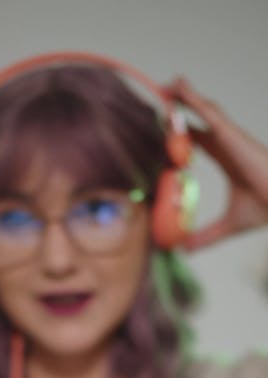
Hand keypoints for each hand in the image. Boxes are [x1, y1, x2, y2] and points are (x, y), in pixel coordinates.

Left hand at [167, 77, 267, 250]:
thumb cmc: (267, 209)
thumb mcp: (228, 225)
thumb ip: (206, 236)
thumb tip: (186, 250)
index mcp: (228, 158)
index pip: (200, 140)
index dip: (183, 132)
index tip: (165, 127)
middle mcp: (229, 143)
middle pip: (201, 119)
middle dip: (183, 108)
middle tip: (163, 97)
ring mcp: (231, 137)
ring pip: (205, 110)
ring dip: (186, 96)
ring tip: (168, 84)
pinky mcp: (233, 135)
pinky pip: (209, 113)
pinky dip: (193, 100)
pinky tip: (179, 88)